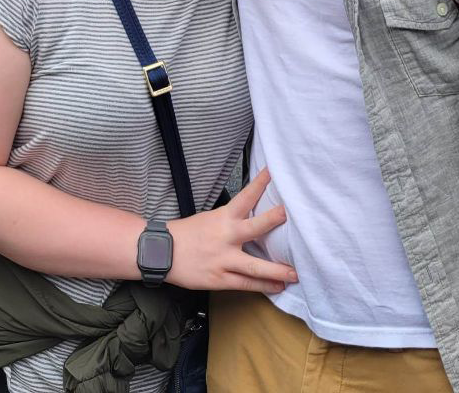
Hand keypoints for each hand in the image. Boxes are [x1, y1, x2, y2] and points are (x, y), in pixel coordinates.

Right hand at [166, 169, 296, 293]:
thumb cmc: (188, 233)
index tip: (273, 172)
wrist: (163, 252)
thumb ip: (232, 220)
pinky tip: (278, 287)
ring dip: (277, 270)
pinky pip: (246, 284)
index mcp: (223, 217)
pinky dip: (263, 286)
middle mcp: (226, 237)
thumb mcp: (210, 218)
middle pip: (255, 228)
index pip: (245, 197)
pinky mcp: (220, 279)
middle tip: (292, 217)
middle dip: (274, 221)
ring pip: (255, 266)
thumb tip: (255, 216)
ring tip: (295, 274)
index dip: (259, 184)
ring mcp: (224, 260)